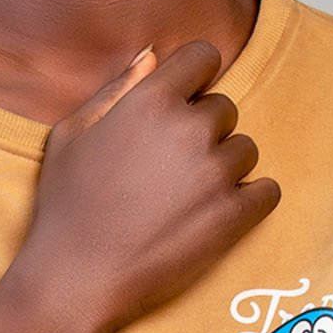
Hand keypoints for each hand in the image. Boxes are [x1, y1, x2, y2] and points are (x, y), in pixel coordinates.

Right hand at [0, 41, 278, 332]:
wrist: (75, 276)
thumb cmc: (66, 204)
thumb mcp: (71, 133)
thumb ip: (117, 89)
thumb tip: (151, 56)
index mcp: (148, 101)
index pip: (204, 56)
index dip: (194, 75)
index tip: (184, 98)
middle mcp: (188, 129)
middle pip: (224, 107)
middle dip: (202, 129)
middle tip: (168, 164)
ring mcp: (215, 173)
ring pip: (245, 148)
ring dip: (223, 164)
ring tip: (184, 194)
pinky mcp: (234, 215)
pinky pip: (266, 190)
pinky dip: (247, 199)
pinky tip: (212, 212)